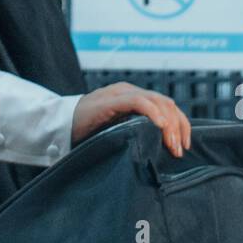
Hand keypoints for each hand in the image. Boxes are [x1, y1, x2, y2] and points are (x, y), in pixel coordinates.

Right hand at [71, 82, 191, 157]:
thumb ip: (136, 133)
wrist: (59, 125)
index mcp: (133, 98)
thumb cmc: (87, 132)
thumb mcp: (118, 132)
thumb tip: (160, 151)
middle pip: (167, 103)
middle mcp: (130, 91)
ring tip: (171, 144)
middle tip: (178, 150)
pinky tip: (159, 125)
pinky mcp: (111, 100)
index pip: (167, 106)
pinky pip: (138, 101)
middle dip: (179, 126)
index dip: (181, 125)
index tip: (183, 147)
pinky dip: (152, 112)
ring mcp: (121, 94)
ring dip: (169, 123)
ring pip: (157, 101)